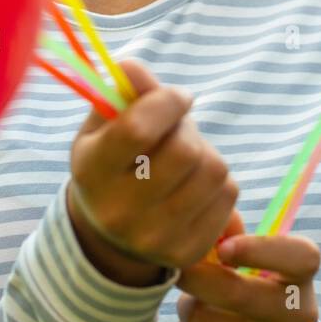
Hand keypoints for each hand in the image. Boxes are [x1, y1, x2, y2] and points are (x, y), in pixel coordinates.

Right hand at [68, 60, 237, 279]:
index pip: (137, 129)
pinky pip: (229, 196)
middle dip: (188, 130)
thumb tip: (133, 69)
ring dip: (207, 154)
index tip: (175, 97)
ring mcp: (156, 239)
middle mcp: (120, 213)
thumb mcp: (104, 124)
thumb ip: (122, 92)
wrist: (112, 233)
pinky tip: (195, 186)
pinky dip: (219, 182)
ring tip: (186, 160)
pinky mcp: (189, 251)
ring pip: (214, 171)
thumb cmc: (112, 162)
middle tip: (178, 131)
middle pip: (185, 152)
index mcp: (92, 173)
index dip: (166, 101)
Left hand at [175, 231, 320, 321]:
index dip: (259, 248)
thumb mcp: (254, 262)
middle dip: (193, 275)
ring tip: (195, 303)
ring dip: (185, 306)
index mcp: (303, 278)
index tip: (225, 248)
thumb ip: (230, 233)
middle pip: (234, 291)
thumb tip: (210, 219)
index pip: (300, 257)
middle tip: (181, 269)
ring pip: (202, 319)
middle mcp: (299, 316)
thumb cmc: (253, 290)